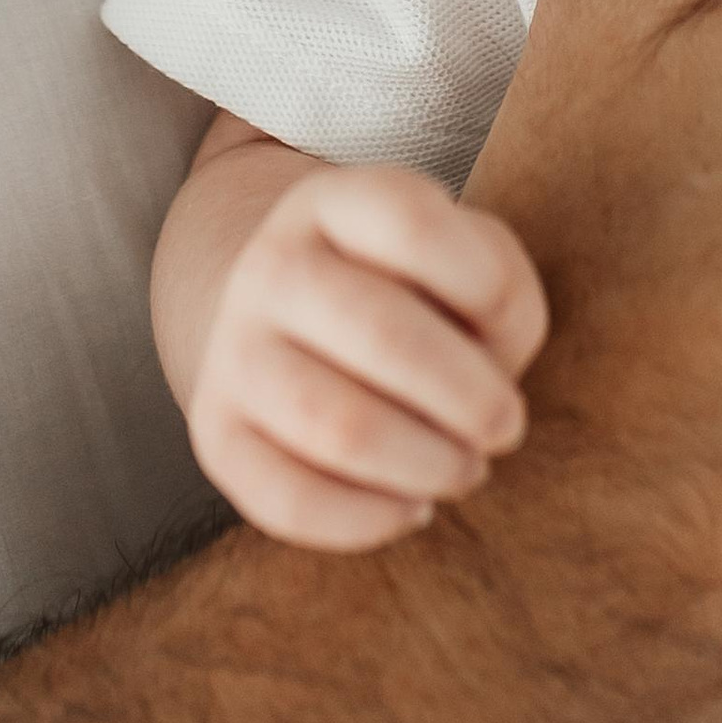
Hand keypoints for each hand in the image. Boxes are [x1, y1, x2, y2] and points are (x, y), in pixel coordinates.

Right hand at [190, 167, 549, 548]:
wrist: (282, 316)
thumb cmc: (411, 290)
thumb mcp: (463, 255)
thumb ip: (503, 296)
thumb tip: (486, 387)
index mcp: (335, 202)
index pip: (412, 222)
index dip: (486, 287)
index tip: (507, 336)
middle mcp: (271, 266)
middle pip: (383, 333)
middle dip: (471, 398)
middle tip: (505, 426)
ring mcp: (232, 349)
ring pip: (338, 426)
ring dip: (428, 464)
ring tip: (465, 469)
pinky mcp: (215, 434)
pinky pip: (288, 499)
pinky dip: (370, 520)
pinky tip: (413, 508)